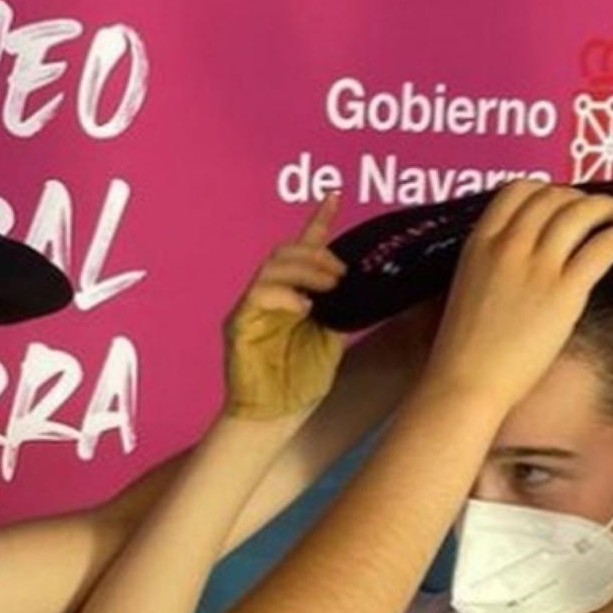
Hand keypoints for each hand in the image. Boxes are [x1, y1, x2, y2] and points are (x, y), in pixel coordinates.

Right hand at [224, 196, 348, 420]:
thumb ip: (344, 308)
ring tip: (329, 287)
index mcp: (293, 295)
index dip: (317, 220)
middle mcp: (269, 296)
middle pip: (285, 252)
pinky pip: (257, 295)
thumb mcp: (334, 337)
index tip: (334, 194)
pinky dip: (284, 296)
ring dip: (305, 271)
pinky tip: (304, 308)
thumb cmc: (301, 384)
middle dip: (316, 255)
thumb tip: (374, 284)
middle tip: (342, 273)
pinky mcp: (238, 326)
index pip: (303, 249)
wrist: (275, 418)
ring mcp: (251, 309)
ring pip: (272, 267)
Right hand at [421, 181, 612, 415]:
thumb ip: (491, 261)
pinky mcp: (564, 291)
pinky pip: (602, 248)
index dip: (544, 189)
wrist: (466, 382)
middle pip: (552, 198)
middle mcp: (510, 245)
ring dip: (605, 206)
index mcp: (480, 243)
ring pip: (579, 213)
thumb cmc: (460, 348)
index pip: (517, 191)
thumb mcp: (466, 286)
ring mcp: (538, 266)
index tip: (558, 200)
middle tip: (592, 209)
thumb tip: (522, 254)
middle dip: (577, 197)